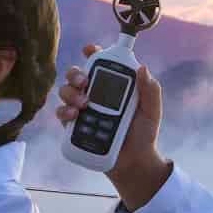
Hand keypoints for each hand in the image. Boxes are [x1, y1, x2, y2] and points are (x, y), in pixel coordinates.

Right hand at [55, 41, 169, 210]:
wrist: (133, 163)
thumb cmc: (143, 134)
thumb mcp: (152, 111)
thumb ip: (151, 91)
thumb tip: (143, 68)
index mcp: (112, 86)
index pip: (100, 64)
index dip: (92, 53)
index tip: (89, 50)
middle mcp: (94, 94)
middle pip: (76, 75)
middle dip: (75, 73)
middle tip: (84, 81)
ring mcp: (82, 109)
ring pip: (65, 91)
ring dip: (70, 92)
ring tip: (82, 104)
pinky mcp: (73, 126)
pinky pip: (61, 113)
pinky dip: (64, 111)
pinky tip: (73, 115)